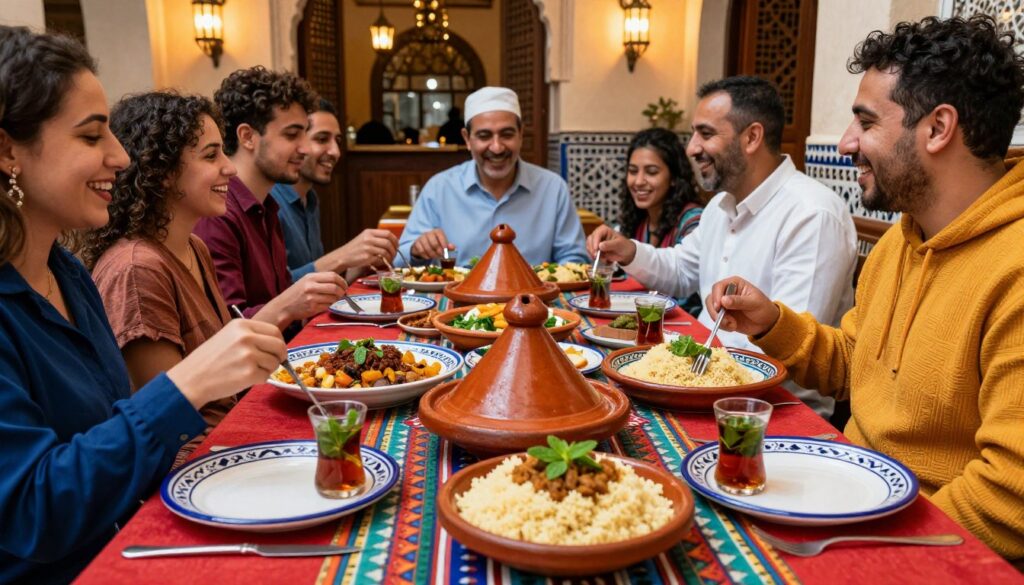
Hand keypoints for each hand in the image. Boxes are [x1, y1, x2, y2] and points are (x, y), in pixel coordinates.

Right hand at [168, 319, 285, 408]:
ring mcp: (248, 355)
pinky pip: (266, 377)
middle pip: (279, 346)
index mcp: (241, 325)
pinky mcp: (249, 373)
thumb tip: (276, 344)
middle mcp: (246, 337)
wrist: (190, 379)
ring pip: (274, 363)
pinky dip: (258, 380)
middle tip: (271, 364)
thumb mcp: (228, 337)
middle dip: (279, 357)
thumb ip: (251, 336)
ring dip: (266, 370)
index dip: (278, 343)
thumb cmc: (209, 360)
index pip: (274, 331)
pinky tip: (242, 379)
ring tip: (247, 371)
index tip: (276, 351)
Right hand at [255, 271, 347, 328]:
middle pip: (335, 287)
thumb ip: (321, 280)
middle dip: (342, 292)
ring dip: (337, 300)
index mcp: (311, 277)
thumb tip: (340, 283)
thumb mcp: (306, 281)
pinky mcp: (312, 308)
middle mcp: (311, 286)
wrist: (283, 306)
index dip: (342, 281)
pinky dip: (330, 306)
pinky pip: (328, 306)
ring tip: (333, 300)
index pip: (333, 276)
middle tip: (342, 294)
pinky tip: (326, 305)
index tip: (344, 286)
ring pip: (333, 298)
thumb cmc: (296, 294)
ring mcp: (312, 297)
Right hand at [317, 229, 397, 271]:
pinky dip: (384, 261)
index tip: (396, 246)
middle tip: (394, 255)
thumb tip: (391, 243)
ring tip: (389, 260)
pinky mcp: (366, 257)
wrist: (341, 257)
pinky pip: (380, 258)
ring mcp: (367, 247)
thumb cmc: (354, 250)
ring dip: (390, 257)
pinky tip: (382, 263)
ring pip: (386, 251)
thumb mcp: (364, 239)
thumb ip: (376, 239)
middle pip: (388, 242)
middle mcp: (368, 238)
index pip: (388, 233)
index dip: (395, 240)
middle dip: (394, 249)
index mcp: (369, 232)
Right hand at [411, 228, 454, 259]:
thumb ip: (449, 246)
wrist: (423, 245)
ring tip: (435, 256)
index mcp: (437, 231)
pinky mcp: (416, 243)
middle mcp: (428, 233)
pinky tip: (428, 257)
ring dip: (432, 254)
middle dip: (438, 251)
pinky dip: (425, 255)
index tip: (445, 250)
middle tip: (440, 255)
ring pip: (427, 248)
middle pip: (434, 243)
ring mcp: (421, 238)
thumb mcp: (443, 244)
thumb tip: (453, 247)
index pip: (440, 235)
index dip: (443, 243)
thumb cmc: (436, 243)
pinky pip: (421, 251)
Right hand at [586, 225, 636, 264]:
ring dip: (594, 255)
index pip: (597, 234)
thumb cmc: (623, 246)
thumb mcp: (618, 244)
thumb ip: (609, 244)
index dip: (595, 242)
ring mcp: (595, 242)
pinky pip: (590, 253)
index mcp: (604, 230)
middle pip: (590, 240)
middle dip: (593, 249)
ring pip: (589, 247)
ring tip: (604, 259)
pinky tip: (603, 260)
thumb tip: (600, 246)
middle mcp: (597, 235)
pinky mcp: (594, 249)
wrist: (624, 253)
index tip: (596, 249)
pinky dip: (594, 258)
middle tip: (596, 257)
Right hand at [705, 276, 779, 336]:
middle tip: (725, 320)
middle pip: (711, 298)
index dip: (716, 296)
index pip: (718, 287)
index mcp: (734, 284)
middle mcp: (726, 293)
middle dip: (715, 311)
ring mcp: (723, 305)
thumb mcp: (754, 303)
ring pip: (711, 310)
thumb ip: (739, 301)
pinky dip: (722, 325)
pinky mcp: (723, 315)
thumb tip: (724, 300)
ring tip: (732, 325)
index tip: (719, 307)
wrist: (766, 323)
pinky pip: (716, 320)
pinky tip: (733, 326)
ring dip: (719, 319)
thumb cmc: (763, 308)